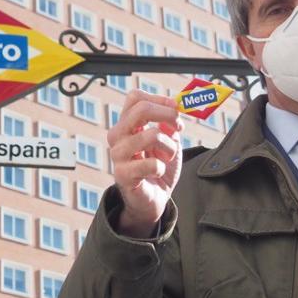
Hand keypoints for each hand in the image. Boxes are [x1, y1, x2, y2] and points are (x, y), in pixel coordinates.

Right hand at [107, 90, 184, 237]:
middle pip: (141, 109)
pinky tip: (158, 172)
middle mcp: (118, 136)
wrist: (153, 199)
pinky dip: (162, 167)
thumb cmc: (158, 167)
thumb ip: (170, 124)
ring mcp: (118, 155)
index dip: (159, 99)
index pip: (135, 97)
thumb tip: (174, 111)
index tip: (176, 109)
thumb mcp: (169, 141)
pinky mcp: (123, 175)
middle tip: (178, 127)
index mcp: (127, 124)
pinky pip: (151, 164)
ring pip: (152, 135)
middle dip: (167, 114)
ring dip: (169, 146)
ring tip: (169, 156)